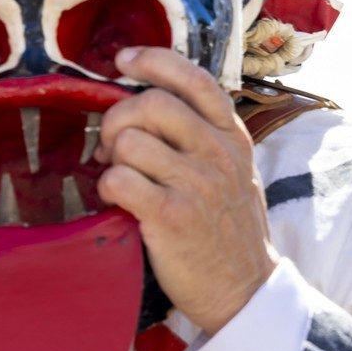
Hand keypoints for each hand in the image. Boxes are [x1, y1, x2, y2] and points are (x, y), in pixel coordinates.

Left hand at [94, 47, 273, 335]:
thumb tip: (150, 99)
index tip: (124, 60)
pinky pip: (119, 179)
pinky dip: (106, 187)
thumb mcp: (234, 171)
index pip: (194, 80)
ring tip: (120, 178)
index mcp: (231, 137)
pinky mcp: (171, 216)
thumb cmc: (228, 229)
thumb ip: (203, 135)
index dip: (154, 61)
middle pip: (150, 104)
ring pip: (129, 140)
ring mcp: (196, 184)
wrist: (244, 290)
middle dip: (117, 118)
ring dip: (111, 158)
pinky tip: (118, 200)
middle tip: (112, 146)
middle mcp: (217, 154)